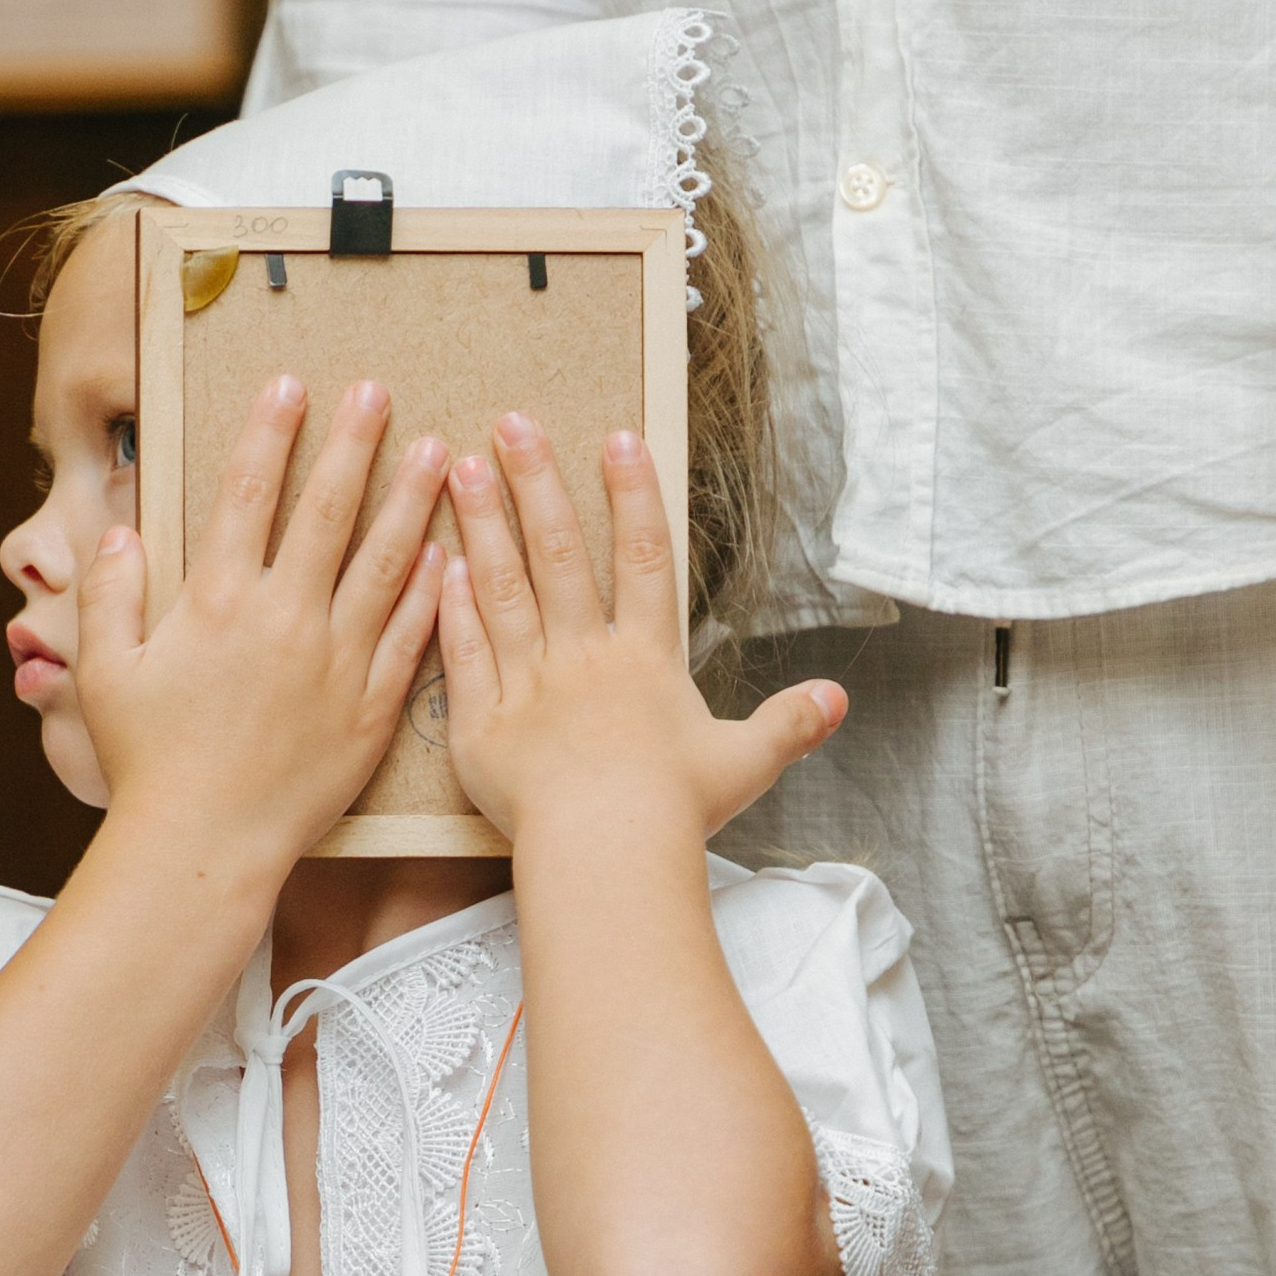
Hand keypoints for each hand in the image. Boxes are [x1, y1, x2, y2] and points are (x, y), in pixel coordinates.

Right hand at [75, 376, 448, 879]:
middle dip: (355, 442)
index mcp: (218, 601)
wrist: (205, 845)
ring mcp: (336, 663)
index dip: (271, 431)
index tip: (293, 384)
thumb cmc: (148, 764)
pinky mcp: (370, 709)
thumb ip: (107, 595)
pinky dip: (434, 592)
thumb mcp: (105, 674)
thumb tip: (116, 532)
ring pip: (386, 563)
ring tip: (437, 451)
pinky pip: (410, 637)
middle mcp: (285, 619)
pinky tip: (451, 553)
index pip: (248, 492)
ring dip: (412, 500)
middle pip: (328, 510)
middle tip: (381, 392)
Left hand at [438, 415, 842, 845]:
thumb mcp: (744, 763)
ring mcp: (527, 686)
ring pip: (501, 589)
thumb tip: (837, 700)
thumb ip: (787, 724)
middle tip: (512, 424)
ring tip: (459, 466)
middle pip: (558, 555)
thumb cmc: (673, 813)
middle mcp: (582, 659)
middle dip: (534, 483)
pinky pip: (462, 654)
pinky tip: (438, 560)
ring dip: (481, 524)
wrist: (607, 852)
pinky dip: (450, 606)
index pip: (644, 560)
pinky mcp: (482, 726)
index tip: (619, 439)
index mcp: (644, 661)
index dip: (635, 496)